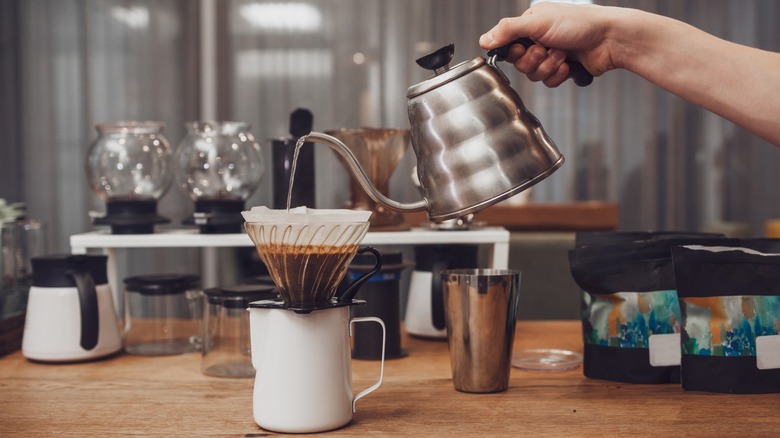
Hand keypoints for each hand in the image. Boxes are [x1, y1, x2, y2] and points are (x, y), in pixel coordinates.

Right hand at [479, 3, 616, 86]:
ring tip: (563, 56)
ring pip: (535, 74)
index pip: (508, 45)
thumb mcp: (537, 22)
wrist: (609, 39)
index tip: (524, 48)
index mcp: (531, 24)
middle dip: (535, 60)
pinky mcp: (563, 69)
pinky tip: (569, 66)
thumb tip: (484, 40)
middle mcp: (540, 39)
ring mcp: (552, 54)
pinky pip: (549, 82)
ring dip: (548, 67)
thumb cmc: (579, 24)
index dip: (515, 52)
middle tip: (547, 50)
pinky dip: (559, 76)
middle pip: (520, 63)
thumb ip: (507, 30)